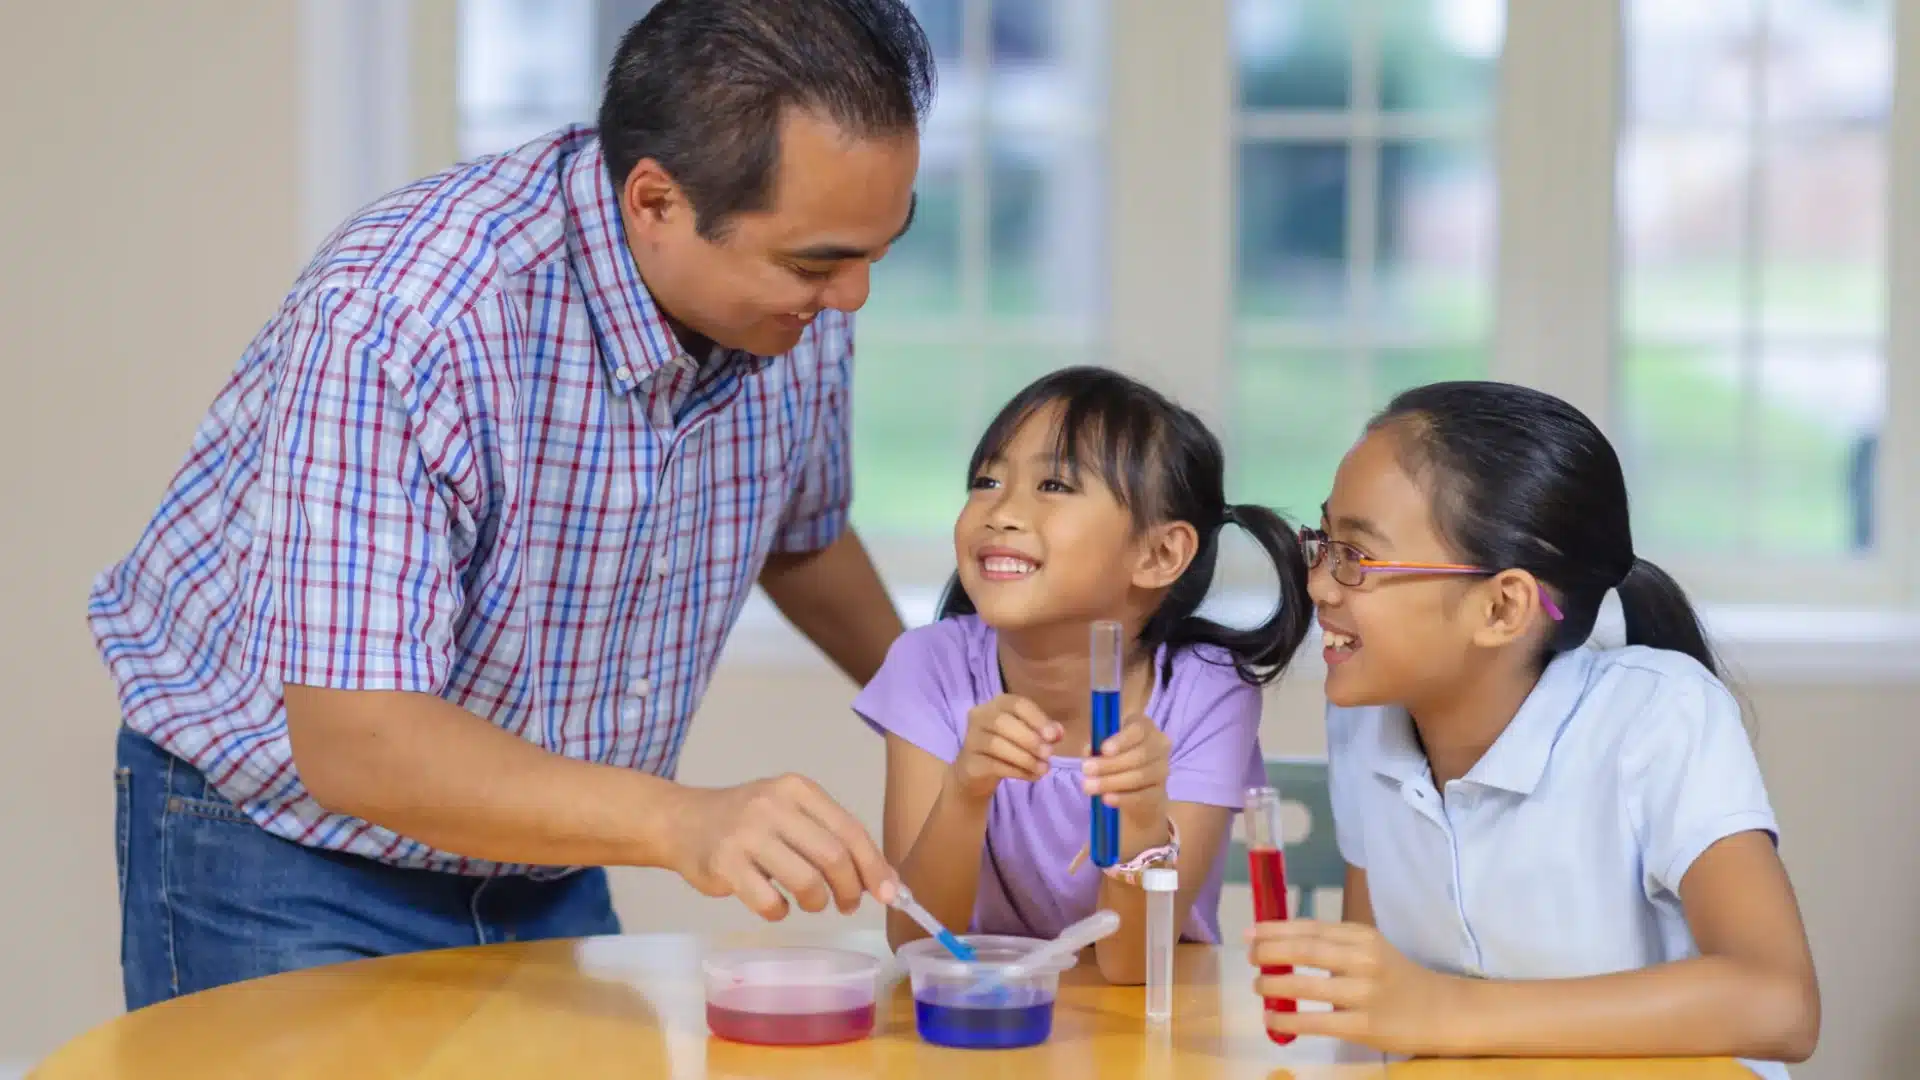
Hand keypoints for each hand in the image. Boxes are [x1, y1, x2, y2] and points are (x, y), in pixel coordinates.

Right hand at [665, 774, 897, 920]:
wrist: (683, 822)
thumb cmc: (747, 821)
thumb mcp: (790, 812)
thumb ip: (831, 838)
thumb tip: (886, 881)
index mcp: (798, 789)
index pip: (850, 830)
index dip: (875, 866)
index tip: (890, 894)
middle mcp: (774, 806)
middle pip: (833, 857)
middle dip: (850, 889)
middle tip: (848, 904)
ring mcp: (747, 835)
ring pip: (806, 882)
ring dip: (817, 902)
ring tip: (810, 902)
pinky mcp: (725, 865)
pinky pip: (769, 902)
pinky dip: (780, 912)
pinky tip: (775, 905)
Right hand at [948, 694, 1060, 800]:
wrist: (976, 774)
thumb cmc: (1007, 749)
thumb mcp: (1028, 737)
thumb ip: (1044, 732)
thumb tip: (1058, 733)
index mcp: (997, 704)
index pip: (1017, 704)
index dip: (1037, 719)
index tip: (1053, 736)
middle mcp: (980, 716)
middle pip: (1003, 722)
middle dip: (1030, 739)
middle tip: (1048, 754)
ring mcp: (971, 739)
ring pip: (996, 744)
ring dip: (1025, 757)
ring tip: (1043, 768)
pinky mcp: (969, 762)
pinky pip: (993, 765)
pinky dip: (1016, 771)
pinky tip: (1031, 776)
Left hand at [1080, 711, 1170, 827]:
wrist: (1132, 786)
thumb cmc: (1114, 757)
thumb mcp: (1102, 747)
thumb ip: (1096, 746)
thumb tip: (1089, 751)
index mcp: (1144, 727)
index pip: (1138, 730)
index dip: (1121, 740)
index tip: (1103, 750)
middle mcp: (1158, 745)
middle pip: (1140, 754)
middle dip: (1110, 763)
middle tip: (1086, 770)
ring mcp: (1162, 769)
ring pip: (1140, 776)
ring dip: (1112, 782)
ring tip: (1088, 786)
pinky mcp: (1159, 792)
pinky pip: (1143, 796)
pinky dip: (1123, 798)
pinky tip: (1106, 799)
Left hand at [1247, 920, 1468, 1054]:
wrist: (1439, 1012)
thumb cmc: (1396, 977)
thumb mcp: (1370, 948)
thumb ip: (1333, 944)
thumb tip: (1280, 943)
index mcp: (1363, 936)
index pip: (1310, 928)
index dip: (1275, 929)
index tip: (1250, 932)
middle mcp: (1363, 960)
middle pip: (1304, 950)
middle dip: (1268, 952)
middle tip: (1250, 957)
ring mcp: (1363, 994)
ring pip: (1304, 986)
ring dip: (1272, 984)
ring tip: (1257, 985)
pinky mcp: (1363, 1027)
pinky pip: (1315, 1022)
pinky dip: (1286, 1018)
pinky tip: (1271, 1018)